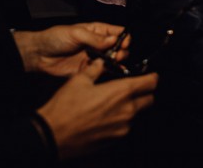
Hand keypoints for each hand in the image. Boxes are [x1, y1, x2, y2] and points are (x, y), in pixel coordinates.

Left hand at [14, 23, 128, 76]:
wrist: (40, 55)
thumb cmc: (56, 38)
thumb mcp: (76, 33)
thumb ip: (96, 38)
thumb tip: (114, 40)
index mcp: (97, 30)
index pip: (118, 32)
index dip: (125, 37)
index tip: (124, 43)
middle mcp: (99, 44)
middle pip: (119, 47)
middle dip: (122, 50)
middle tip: (118, 54)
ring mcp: (95, 57)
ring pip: (114, 59)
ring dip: (117, 61)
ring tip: (113, 61)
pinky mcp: (89, 69)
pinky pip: (103, 71)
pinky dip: (109, 71)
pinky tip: (110, 70)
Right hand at [37, 59, 157, 158]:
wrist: (51, 135)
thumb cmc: (64, 108)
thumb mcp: (79, 80)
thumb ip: (95, 69)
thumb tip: (101, 62)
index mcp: (121, 92)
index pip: (151, 82)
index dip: (151, 77)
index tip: (149, 76)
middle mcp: (127, 111)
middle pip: (149, 100)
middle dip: (144, 94)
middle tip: (132, 90)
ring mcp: (122, 128)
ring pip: (137, 115)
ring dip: (131, 109)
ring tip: (112, 105)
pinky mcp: (115, 140)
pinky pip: (125, 128)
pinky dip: (120, 122)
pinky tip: (104, 118)